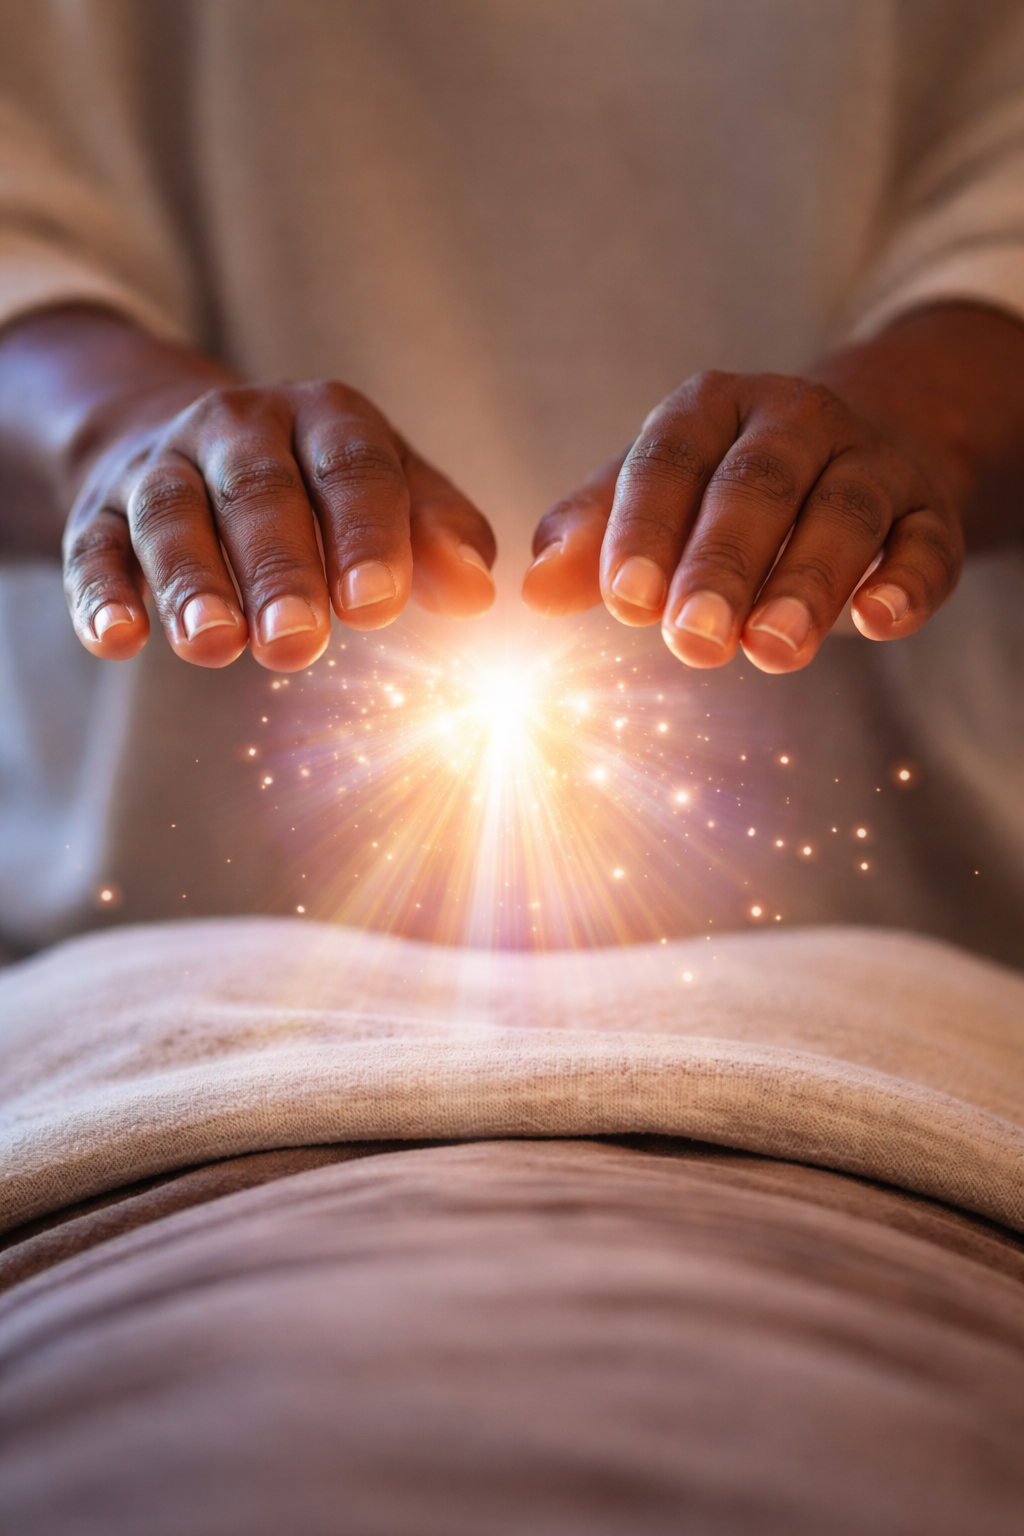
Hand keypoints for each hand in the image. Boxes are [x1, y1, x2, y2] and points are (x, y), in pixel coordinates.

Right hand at [65, 378, 495, 670]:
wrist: (188, 438)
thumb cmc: (318, 484)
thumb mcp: (387, 489)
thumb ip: (436, 535)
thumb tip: (480, 594)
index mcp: (325, 417)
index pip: (352, 468)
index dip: (366, 535)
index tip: (378, 604)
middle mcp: (239, 429)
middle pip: (260, 495)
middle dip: (279, 571)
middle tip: (297, 643)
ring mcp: (163, 467)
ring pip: (173, 518)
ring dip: (192, 584)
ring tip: (214, 646)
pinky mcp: (100, 512)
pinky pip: (92, 548)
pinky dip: (101, 595)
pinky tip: (118, 641)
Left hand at [522, 366, 963, 672]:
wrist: (852, 449)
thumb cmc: (721, 488)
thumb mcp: (653, 495)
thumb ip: (593, 539)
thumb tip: (532, 592)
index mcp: (711, 407)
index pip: (670, 458)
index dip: (645, 527)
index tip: (623, 600)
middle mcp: (796, 420)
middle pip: (760, 485)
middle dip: (723, 564)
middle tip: (691, 640)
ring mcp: (870, 462)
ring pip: (843, 515)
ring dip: (808, 585)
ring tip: (771, 649)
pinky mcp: (930, 513)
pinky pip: (926, 545)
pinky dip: (906, 583)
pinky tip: (877, 622)